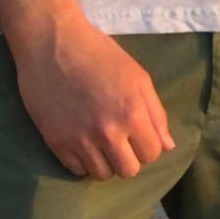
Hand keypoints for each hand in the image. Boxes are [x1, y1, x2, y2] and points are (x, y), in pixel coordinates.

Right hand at [12, 12, 175, 180]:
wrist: (52, 43)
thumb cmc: (99, 54)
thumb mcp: (137, 76)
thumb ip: (156, 113)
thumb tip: (168, 146)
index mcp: (132, 113)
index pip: (152, 153)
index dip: (147, 144)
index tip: (137, 133)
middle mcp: (108, 132)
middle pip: (129, 171)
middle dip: (128, 157)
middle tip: (119, 139)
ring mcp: (81, 140)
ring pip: (102, 175)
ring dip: (105, 161)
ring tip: (99, 141)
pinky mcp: (57, 144)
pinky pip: (77, 171)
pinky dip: (82, 161)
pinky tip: (82, 141)